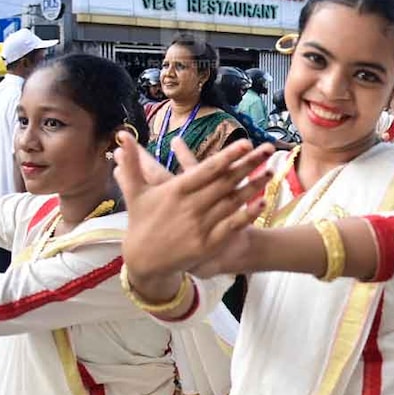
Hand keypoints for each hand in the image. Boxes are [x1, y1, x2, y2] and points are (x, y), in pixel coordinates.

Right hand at [113, 132, 273, 282]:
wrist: (143, 260)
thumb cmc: (141, 221)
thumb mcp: (135, 192)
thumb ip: (132, 162)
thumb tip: (122, 134)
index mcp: (175, 191)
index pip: (206, 170)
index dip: (227, 156)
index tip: (245, 143)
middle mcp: (190, 208)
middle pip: (225, 182)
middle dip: (248, 165)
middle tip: (268, 150)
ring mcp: (200, 226)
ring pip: (232, 202)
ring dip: (253, 186)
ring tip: (271, 171)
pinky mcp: (207, 244)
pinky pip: (232, 226)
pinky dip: (247, 214)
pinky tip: (262, 202)